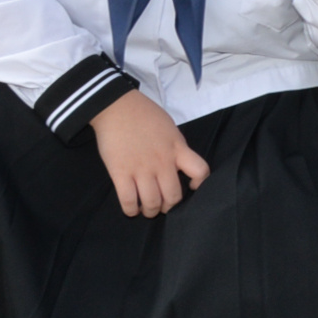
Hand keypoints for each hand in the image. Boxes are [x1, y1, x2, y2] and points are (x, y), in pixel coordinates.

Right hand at [92, 89, 208, 217]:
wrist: (117, 107)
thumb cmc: (144, 115)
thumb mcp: (170, 128)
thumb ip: (176, 147)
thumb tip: (177, 163)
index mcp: (178, 148)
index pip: (200, 170)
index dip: (200, 183)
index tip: (192, 186)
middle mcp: (163, 162)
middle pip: (173, 195)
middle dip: (169, 206)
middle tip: (163, 205)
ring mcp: (141, 168)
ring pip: (152, 202)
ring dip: (150, 211)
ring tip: (147, 209)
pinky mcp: (121, 173)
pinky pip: (129, 200)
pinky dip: (131, 210)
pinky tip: (132, 208)